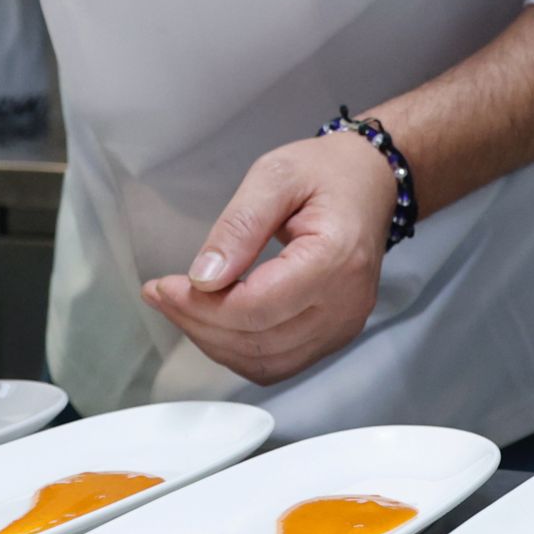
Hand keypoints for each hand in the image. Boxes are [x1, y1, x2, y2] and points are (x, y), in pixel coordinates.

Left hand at [141, 130, 397, 386]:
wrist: (370, 181)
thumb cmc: (326, 172)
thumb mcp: (275, 175)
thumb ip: (239, 225)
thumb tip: (204, 277)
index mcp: (334, 258)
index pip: (257, 307)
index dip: (202, 306)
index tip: (164, 286)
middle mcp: (345, 303)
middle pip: (258, 341)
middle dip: (198, 323)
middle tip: (162, 295)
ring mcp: (344, 325)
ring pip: (266, 362)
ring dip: (214, 342)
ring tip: (181, 307)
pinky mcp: (335, 334)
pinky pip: (281, 361)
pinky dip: (239, 350)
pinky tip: (213, 321)